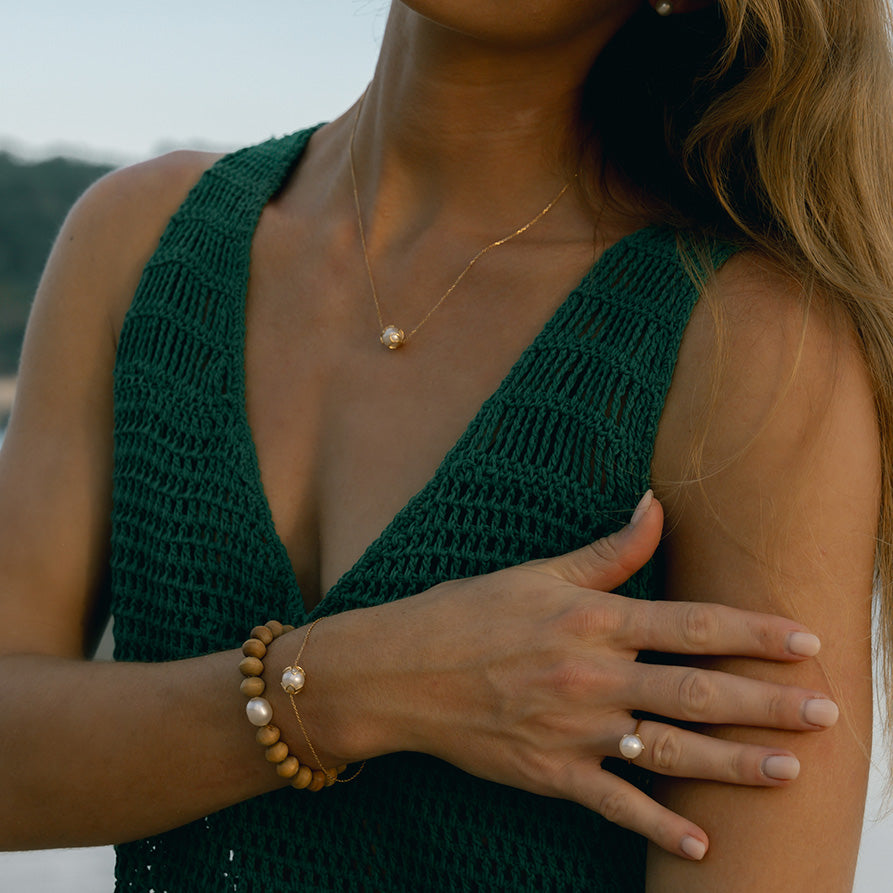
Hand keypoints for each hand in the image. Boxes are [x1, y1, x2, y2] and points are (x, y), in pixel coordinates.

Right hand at [347, 492, 834, 860]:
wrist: (400, 672)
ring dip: (735, 762)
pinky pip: (615, 804)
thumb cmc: (467, 612)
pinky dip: (659, 824)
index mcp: (592, 618)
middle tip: (827, 712)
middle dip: (767, 702)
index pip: (692, 623)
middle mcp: (592, 674)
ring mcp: (573, 728)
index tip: (805, 640)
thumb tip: (655, 503)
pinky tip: (702, 843)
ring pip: (670, 749)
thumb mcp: (537, 572)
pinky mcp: (550, 772)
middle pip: (697, 690)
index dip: (754, 631)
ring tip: (790, 771)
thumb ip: (608, 549)